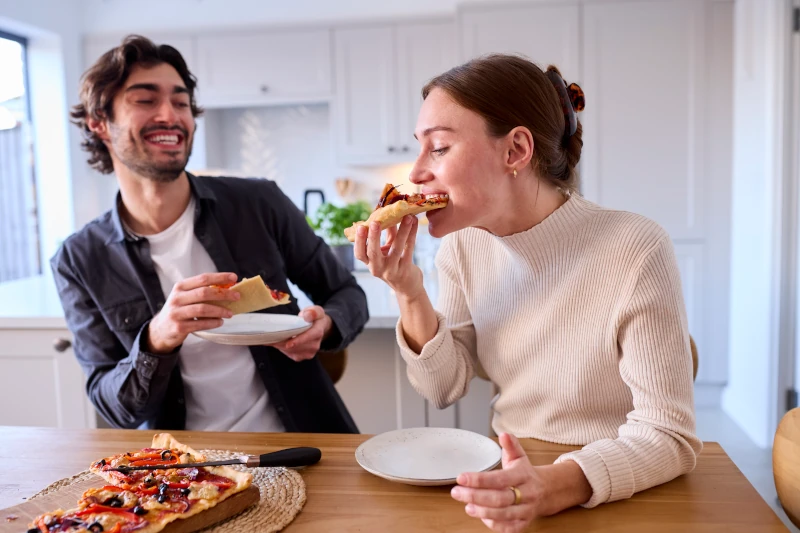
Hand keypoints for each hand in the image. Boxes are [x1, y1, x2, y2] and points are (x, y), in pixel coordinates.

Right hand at [146, 272, 240, 353]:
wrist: (161, 329)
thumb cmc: (179, 310)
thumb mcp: (186, 297)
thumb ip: (202, 291)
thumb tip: (228, 288)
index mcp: (181, 287)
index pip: (203, 278)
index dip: (220, 277)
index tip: (234, 278)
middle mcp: (177, 298)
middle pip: (204, 293)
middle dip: (223, 294)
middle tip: (237, 296)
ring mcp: (177, 313)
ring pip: (203, 309)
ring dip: (220, 310)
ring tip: (230, 313)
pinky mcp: (179, 327)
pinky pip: (200, 324)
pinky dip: (213, 323)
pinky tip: (220, 322)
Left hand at [271, 305, 332, 361]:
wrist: (318, 328)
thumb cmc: (314, 318)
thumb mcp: (316, 310)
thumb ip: (313, 312)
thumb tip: (307, 316)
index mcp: (318, 332)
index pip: (309, 337)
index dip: (298, 341)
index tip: (288, 344)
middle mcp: (315, 345)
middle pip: (297, 346)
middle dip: (283, 342)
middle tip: (270, 337)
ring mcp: (308, 353)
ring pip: (291, 351)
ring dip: (280, 345)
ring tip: (271, 338)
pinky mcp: (301, 356)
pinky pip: (289, 353)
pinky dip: (281, 348)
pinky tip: (277, 342)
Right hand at [353, 215, 423, 299]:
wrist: (407, 286)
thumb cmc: (394, 263)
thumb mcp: (386, 249)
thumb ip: (386, 232)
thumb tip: (386, 211)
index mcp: (369, 262)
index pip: (359, 253)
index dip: (359, 241)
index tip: (361, 226)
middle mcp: (378, 268)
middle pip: (373, 253)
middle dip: (374, 237)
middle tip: (376, 222)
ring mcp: (392, 270)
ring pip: (396, 249)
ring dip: (402, 231)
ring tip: (407, 217)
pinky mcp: (406, 269)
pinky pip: (408, 249)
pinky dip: (412, 235)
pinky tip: (415, 223)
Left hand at [450, 433, 591, 532]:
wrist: (547, 491)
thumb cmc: (526, 473)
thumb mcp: (519, 457)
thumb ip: (511, 446)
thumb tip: (504, 435)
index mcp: (523, 476)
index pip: (499, 478)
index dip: (479, 479)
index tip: (461, 477)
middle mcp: (527, 494)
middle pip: (499, 498)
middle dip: (475, 496)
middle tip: (456, 492)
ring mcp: (527, 510)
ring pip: (503, 514)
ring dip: (482, 511)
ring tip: (467, 506)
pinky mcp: (524, 523)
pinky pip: (509, 528)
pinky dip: (494, 524)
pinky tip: (481, 516)